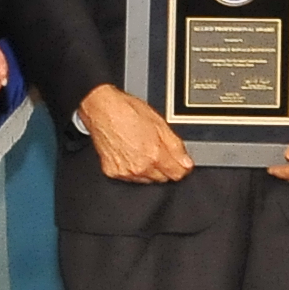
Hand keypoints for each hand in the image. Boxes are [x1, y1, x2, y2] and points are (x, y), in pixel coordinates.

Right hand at [77, 85, 192, 182]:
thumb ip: (176, 147)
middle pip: (162, 178)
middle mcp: (139, 167)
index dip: (181, 166)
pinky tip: (129, 152)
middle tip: (156, 149)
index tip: (180, 161)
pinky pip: (130, 177)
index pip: (177, 174)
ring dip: (148, 168)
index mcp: (154, 155)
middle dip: (164, 166)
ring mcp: (125, 172)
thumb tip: (187, 163)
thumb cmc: (127, 111)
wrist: (101, 109)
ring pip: (146, 179)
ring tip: (140, 148)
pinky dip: (132, 168)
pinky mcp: (113, 172)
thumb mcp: (160, 123)